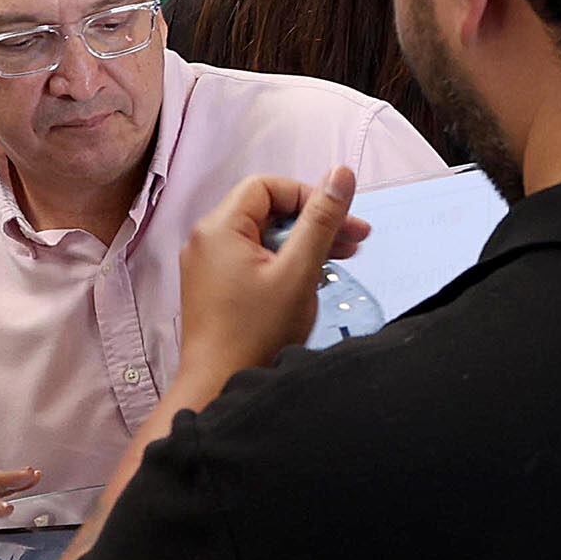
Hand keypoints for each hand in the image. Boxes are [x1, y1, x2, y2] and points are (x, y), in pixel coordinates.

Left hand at [169, 169, 366, 394]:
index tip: (340, 219)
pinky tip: (311, 277)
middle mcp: (207, 241)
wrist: (218, 386)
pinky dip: (284, 261)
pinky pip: (253, 258)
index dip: (308, 197)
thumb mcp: (299, 271)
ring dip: (302, 242)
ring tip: (341, 259)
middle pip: (266, 210)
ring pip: (263, 236)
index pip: (267, 187)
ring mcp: (208, 265)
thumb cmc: (255, 333)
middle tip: (353, 239)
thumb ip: (321, 220)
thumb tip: (341, 174)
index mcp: (220, 228)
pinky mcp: (215, 287)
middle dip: (312, 221)